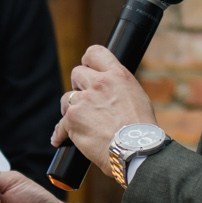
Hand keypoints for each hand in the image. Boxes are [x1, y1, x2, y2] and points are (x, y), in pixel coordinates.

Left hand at [52, 45, 156, 176]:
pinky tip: (60, 140)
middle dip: (79, 86)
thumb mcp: (137, 98)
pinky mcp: (72, 118)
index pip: (96, 53)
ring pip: (66, 98)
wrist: (136, 149)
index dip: (88, 60)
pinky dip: (60, 134)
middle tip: (86, 100)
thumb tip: (109, 92)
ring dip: (71, 108)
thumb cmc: (141, 130)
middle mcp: (99, 83)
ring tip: (80, 122)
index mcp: (117, 75)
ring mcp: (83, 100)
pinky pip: (60, 125)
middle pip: (77, 73)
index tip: (86, 67)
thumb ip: (119, 88)